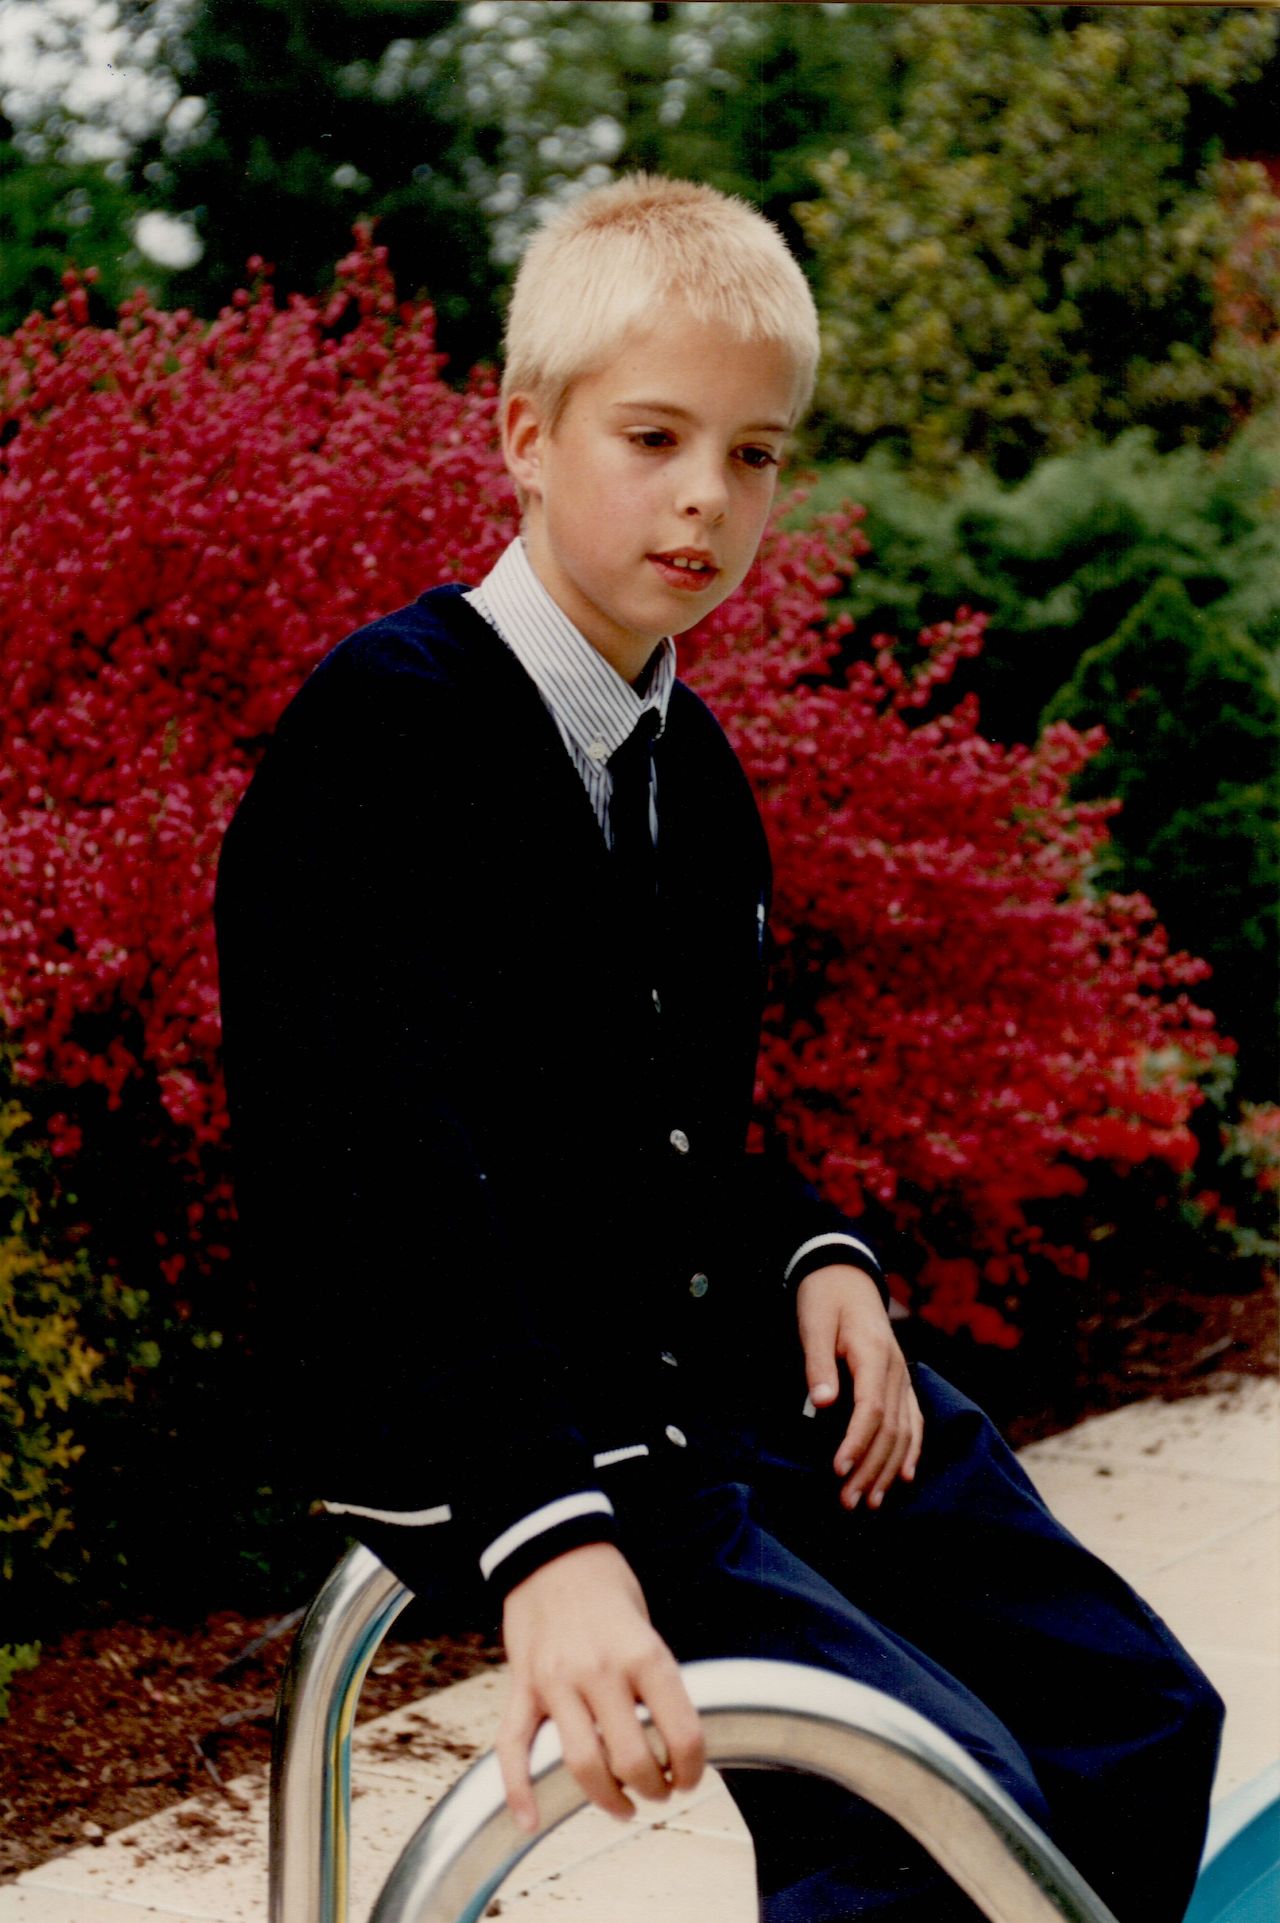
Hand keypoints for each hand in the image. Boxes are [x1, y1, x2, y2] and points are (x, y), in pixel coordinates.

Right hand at [497, 1541, 705, 1831]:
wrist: (553, 1552)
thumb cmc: (610, 1591)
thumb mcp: (648, 1629)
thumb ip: (654, 1683)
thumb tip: (671, 1743)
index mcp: (642, 1654)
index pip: (681, 1733)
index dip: (693, 1769)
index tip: (690, 1778)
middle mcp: (599, 1670)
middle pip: (631, 1759)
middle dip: (652, 1789)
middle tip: (659, 1791)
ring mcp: (555, 1680)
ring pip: (580, 1764)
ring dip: (606, 1799)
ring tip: (623, 1806)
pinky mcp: (522, 1686)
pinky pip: (514, 1748)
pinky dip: (518, 1792)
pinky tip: (529, 1822)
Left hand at [796, 1264, 923, 1511]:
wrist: (846, 1276)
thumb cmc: (824, 1300)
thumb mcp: (813, 1323)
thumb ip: (818, 1363)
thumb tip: (821, 1403)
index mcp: (875, 1354)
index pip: (871, 1409)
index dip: (857, 1443)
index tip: (838, 1471)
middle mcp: (896, 1370)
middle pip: (890, 1429)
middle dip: (870, 1469)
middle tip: (847, 1503)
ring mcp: (903, 1377)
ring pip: (904, 1432)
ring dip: (888, 1470)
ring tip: (869, 1503)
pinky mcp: (901, 1382)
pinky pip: (914, 1422)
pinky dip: (911, 1452)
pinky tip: (904, 1478)